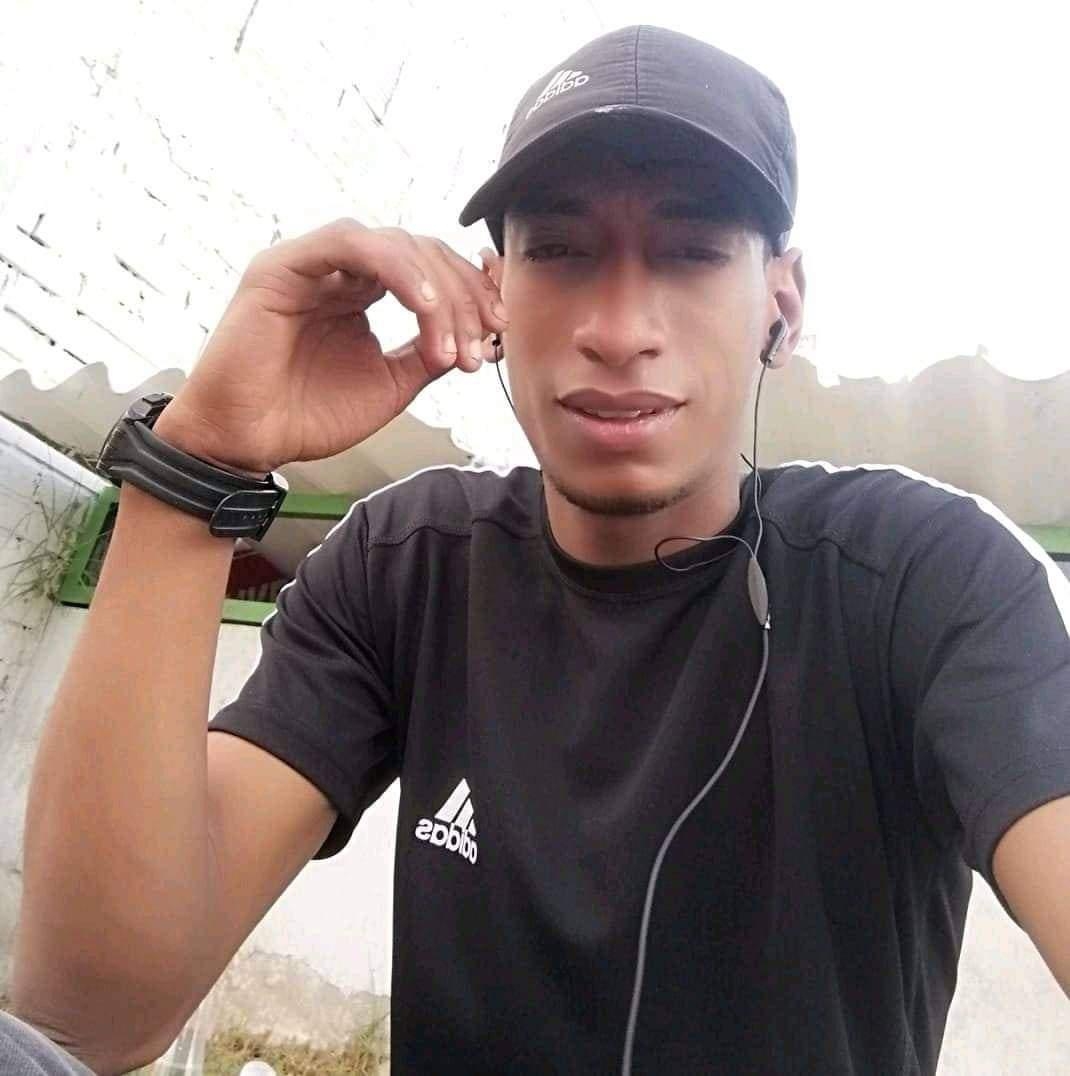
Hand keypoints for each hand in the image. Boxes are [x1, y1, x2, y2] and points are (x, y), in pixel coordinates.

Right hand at [152, 218, 508, 473]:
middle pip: (423, 253)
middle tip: (483, 344)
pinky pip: (352, 243)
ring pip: (397, 245)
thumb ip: (429, 353)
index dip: (472, 290)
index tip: (500, 328)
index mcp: (362, 293)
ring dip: (439, 292)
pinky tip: (424, 309)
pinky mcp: (284, 264)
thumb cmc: (308, 415)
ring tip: (452, 345)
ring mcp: (313, 263)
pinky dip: (398, 271)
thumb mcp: (391, 384)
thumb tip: (480, 336)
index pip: (430, 270)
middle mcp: (341, 271)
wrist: (247, 441)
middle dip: (465, 297)